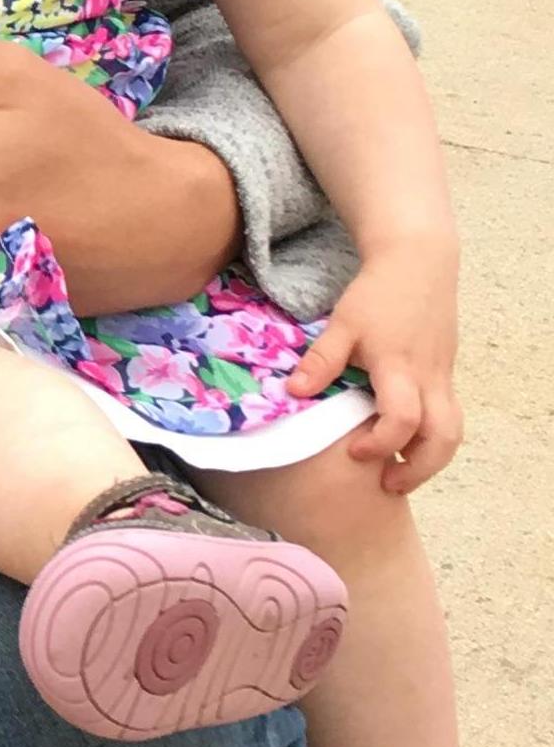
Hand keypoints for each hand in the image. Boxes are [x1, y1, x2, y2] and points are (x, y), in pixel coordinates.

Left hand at [290, 236, 460, 493]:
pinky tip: (405, 441)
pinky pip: (449, 414)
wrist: (419, 262)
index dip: (381, 443)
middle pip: (444, 437)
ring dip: (432, 457)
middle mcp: (429, 377)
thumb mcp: (343, 322)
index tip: (355, 452)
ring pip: (453, 430)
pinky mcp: (446, 371)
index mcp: (400, 367)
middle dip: (421, 468)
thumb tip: (292, 393)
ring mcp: (443, 376)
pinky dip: (432, 436)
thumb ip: (322, 359)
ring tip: (399, 471)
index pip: (403, 418)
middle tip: (388, 484)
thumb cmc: (378, 293)